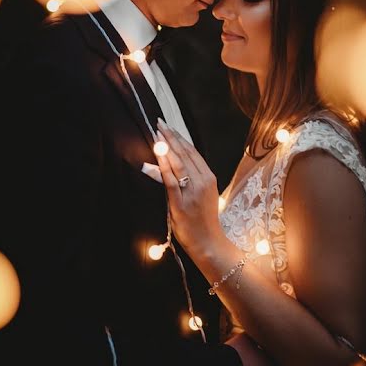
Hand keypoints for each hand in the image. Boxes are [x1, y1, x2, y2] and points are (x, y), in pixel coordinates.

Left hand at [155, 119, 221, 255]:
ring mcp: (193, 192)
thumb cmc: (203, 219)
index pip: (193, 152)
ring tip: (157, 134)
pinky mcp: (181, 203)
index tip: (169, 126)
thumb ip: (187, 179)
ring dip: (166, 147)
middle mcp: (203, 181)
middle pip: (185, 154)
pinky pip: (171, 181)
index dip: (180, 137)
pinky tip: (158, 155)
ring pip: (178, 164)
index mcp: (209, 177)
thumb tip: (168, 163)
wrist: (209, 243)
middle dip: (171, 137)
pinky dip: (164, 166)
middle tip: (159, 123)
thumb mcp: (199, 195)